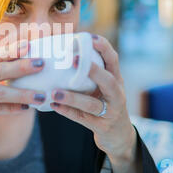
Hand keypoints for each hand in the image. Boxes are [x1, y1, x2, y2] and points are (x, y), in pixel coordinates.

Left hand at [49, 34, 141, 172]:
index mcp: (116, 80)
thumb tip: (62, 51)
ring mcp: (111, 112)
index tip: (88, 36)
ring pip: (92, 104)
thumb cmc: (104, 104)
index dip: (103, 47)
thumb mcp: (103, 88)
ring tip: (54, 93)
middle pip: (108, 81)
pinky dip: (67, 112)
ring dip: (72, 98)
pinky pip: (82, 119)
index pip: (113, 60)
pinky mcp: (102, 127)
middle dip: (92, 70)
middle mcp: (117, 94)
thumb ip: (90, 74)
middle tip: (71, 59)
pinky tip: (53, 106)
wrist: (119, 136)